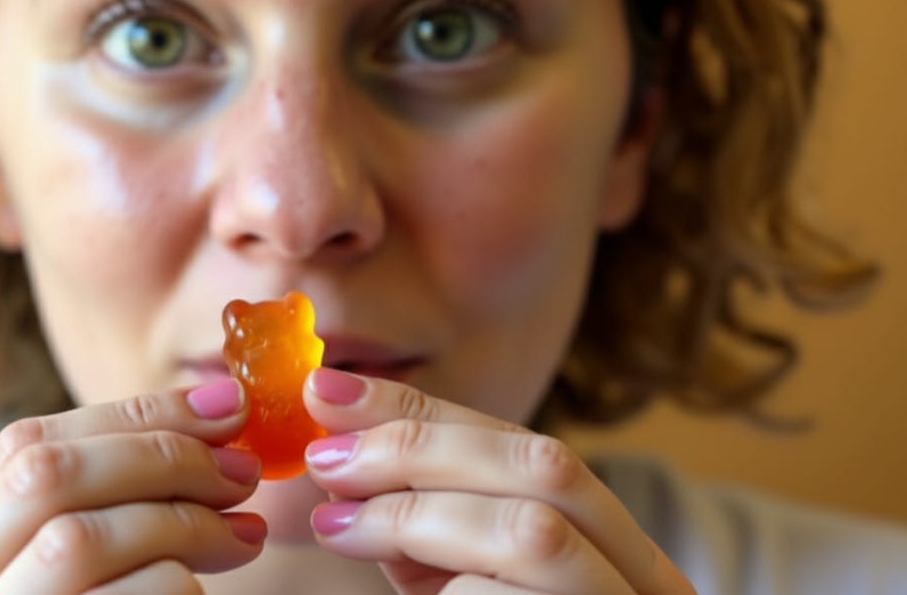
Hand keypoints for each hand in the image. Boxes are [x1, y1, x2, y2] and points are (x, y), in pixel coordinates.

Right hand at [0, 380, 264, 593]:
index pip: (23, 448)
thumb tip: (192, 447)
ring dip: (179, 521)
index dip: (132, 415)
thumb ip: (74, 525)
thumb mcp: (26, 589)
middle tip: (243, 468)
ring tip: (242, 533)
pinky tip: (200, 593)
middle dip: (160, 454)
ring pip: (76, 540)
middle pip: (44, 475)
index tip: (222, 405)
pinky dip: (173, 588)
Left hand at [302, 368, 694, 594]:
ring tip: (338, 525)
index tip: (328, 392)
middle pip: (544, 466)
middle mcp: (644, 580)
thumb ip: (419, 520)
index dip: (421, 410)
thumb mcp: (457, 580)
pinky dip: (446, 587)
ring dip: (420, 514)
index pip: (519, 444)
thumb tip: (335, 448)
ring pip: (535, 533)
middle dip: (420, 447)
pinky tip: (400, 589)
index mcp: (612, 545)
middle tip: (325, 457)